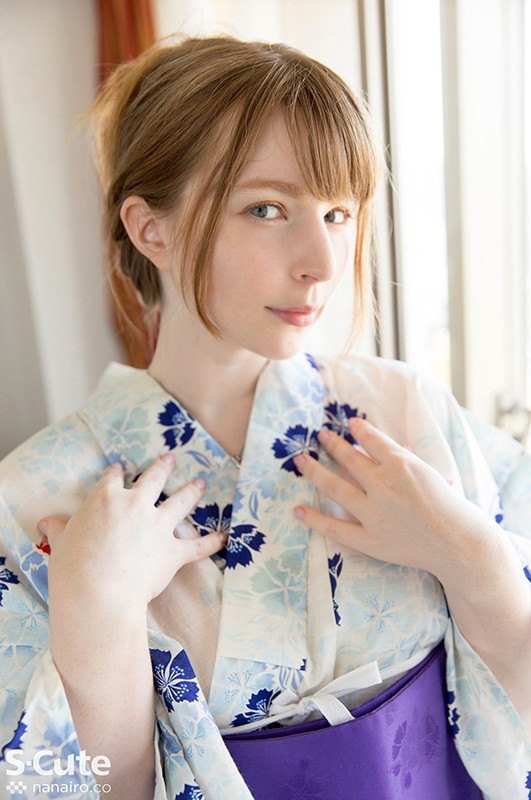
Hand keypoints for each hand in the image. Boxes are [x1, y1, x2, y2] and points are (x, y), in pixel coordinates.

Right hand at [40, 455, 225, 613]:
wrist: (97, 593)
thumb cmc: (73, 568)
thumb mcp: (60, 543)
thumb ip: (58, 529)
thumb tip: (46, 522)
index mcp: (106, 499)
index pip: (113, 478)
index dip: (117, 472)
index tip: (120, 467)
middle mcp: (136, 505)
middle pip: (154, 478)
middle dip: (163, 466)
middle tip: (171, 458)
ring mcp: (158, 526)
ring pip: (181, 501)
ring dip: (193, 491)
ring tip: (201, 482)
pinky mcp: (173, 551)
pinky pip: (198, 545)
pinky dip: (212, 542)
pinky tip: (224, 537)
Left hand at [293, 418, 500, 579]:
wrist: (459, 544)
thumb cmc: (450, 506)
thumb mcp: (431, 473)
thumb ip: (408, 459)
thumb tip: (397, 445)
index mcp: (401, 465)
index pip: (371, 440)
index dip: (357, 430)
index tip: (349, 425)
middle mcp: (382, 485)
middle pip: (348, 458)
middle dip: (332, 444)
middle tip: (320, 436)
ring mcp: (372, 513)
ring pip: (334, 487)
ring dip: (314, 471)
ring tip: (300, 461)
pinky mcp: (368, 539)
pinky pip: (334, 528)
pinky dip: (314, 519)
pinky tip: (297, 509)